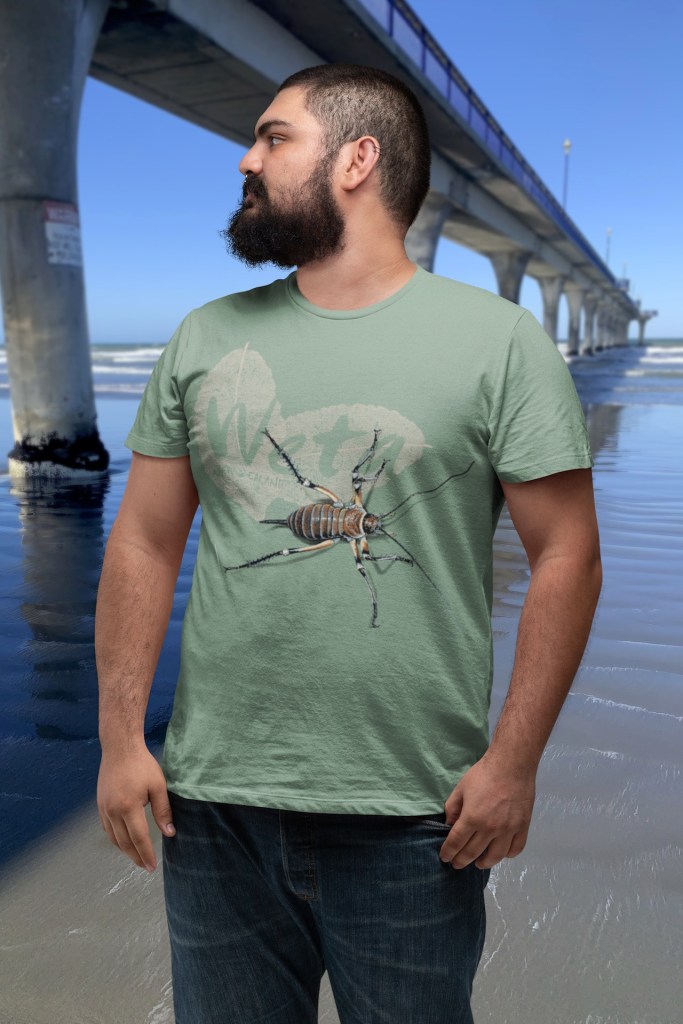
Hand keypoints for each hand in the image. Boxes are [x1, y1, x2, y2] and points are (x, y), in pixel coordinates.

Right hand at [97, 745, 174, 871]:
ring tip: (136, 857)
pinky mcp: (100, 805)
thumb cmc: (142, 765)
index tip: (152, 867)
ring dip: (125, 850)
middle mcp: (113, 811)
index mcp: (129, 807)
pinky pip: (107, 828)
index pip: (139, 838)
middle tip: (146, 867)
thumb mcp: (158, 786)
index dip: (146, 854)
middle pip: (124, 843)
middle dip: (136, 857)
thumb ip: (163, 811)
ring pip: (113, 838)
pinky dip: (115, 839)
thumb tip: (170, 833)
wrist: (119, 748)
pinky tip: (123, 841)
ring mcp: (104, 809)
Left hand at [439, 754, 535, 869]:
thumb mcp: (460, 789)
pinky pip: (515, 849)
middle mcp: (490, 828)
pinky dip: (507, 855)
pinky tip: (500, 853)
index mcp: (472, 818)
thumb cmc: (483, 774)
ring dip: (484, 863)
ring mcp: (508, 830)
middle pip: (472, 852)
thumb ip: (452, 808)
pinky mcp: (522, 827)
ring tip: (478, 864)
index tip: (445, 857)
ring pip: (495, 856)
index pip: (456, 842)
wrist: (511, 765)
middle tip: (456, 864)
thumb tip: (449, 825)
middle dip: (461, 861)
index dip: (448, 852)